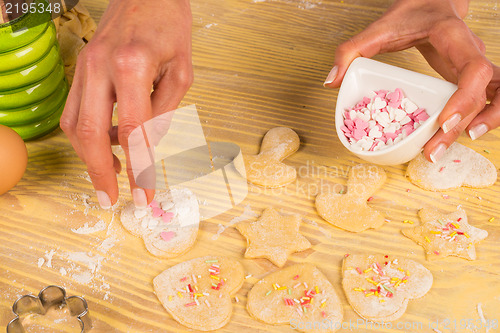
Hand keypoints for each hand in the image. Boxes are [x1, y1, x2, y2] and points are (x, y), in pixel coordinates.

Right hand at [60, 0, 192, 208]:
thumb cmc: (169, 25)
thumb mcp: (182, 70)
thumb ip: (166, 111)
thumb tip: (147, 144)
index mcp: (132, 66)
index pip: (135, 132)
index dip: (140, 169)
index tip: (145, 196)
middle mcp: (100, 68)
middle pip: (93, 134)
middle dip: (101, 173)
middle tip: (111, 200)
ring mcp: (84, 68)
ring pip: (76, 125)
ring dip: (91, 157)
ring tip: (114, 174)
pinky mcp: (79, 69)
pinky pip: (74, 111)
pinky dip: (87, 136)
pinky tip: (107, 146)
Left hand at [324, 0, 493, 161]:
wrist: (431, 2)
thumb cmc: (410, 14)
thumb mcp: (377, 29)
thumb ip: (350, 51)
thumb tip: (331, 82)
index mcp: (454, 38)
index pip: (474, 70)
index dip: (465, 98)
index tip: (444, 122)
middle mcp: (473, 53)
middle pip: (486, 91)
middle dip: (466, 123)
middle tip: (436, 149)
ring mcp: (478, 65)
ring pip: (498, 95)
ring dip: (487, 122)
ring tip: (453, 144)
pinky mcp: (473, 77)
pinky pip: (491, 97)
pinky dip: (484, 116)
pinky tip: (460, 134)